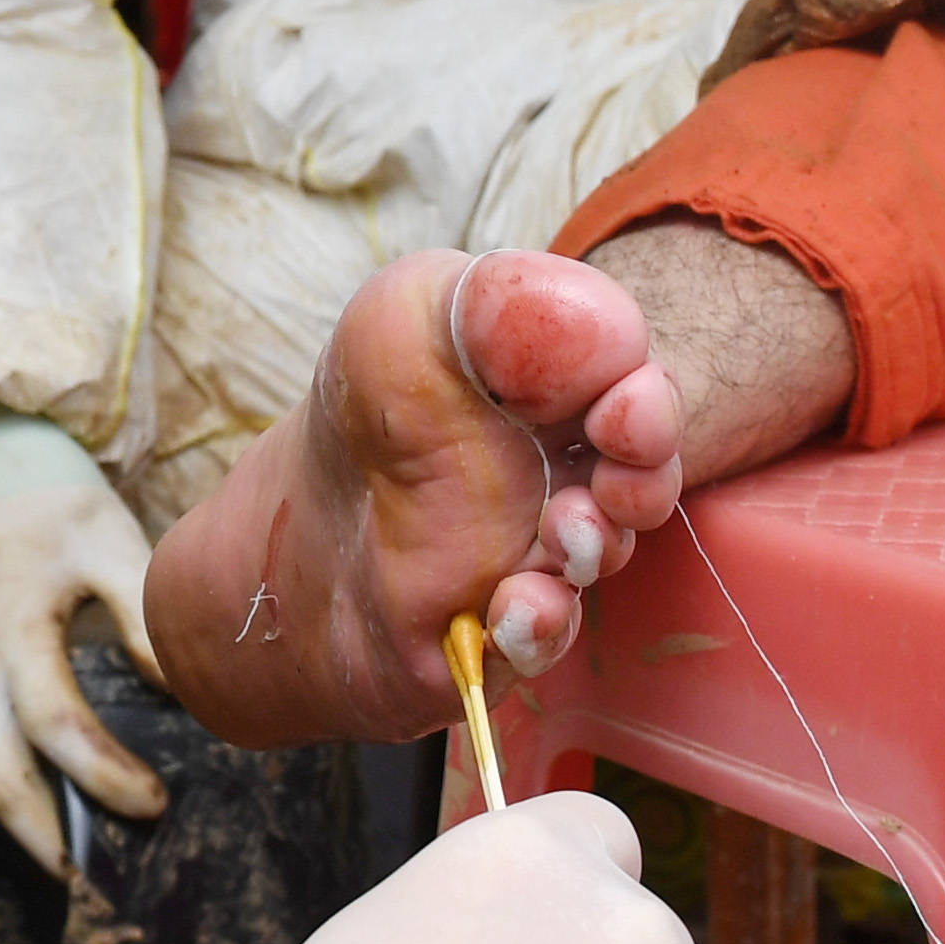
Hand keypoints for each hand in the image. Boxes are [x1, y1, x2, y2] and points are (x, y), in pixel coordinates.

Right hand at [0, 445, 167, 875]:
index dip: (99, 771)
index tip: (155, 803)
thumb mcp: (109, 538)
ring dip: (35, 826)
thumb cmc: (55, 512)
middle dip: (46, 838)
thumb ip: (142, 612)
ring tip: (97, 869)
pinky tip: (71, 819)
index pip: (50, 718)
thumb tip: (175, 690)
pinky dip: (26, 794)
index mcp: (11, 623)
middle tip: (108, 883)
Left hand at [141, 248, 681, 747]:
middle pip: (641, 482)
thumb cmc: (375, 403)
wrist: (300, 529)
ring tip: (565, 534)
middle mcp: (572, 478)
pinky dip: (536, 626)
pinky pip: (538, 640)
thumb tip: (596, 326)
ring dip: (593, 547)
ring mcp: (540, 559)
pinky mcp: (502, 630)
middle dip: (644, 479)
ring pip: (596, 560)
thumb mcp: (409, 315)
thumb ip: (497, 303)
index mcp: (566, 394)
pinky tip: (513, 609)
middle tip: (618, 480)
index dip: (644, 404)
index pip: (635, 396)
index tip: (624, 406)